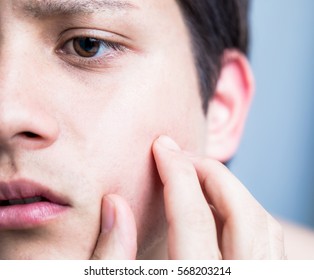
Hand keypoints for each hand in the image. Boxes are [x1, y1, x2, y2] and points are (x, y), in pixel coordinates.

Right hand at [90, 135, 284, 258]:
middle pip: (241, 213)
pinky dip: (243, 212)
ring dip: (230, 190)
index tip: (162, 147)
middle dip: (209, 173)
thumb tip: (114, 203)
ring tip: (196, 177)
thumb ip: (114, 256)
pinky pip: (267, 238)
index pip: (193, 218)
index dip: (175, 175)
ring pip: (262, 223)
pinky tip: (215, 209)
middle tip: (180, 157)